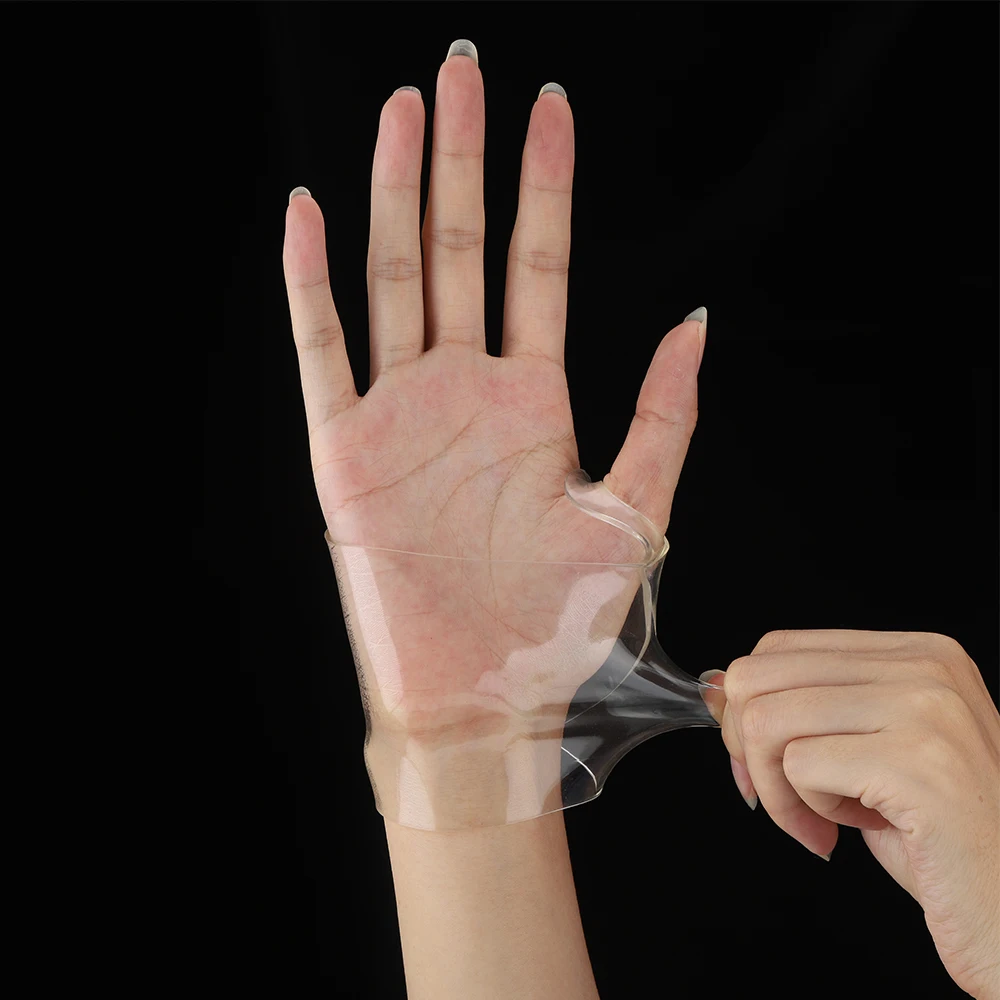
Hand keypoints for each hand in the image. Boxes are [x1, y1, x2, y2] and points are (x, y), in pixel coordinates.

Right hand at [281, 50, 705, 781]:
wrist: (486, 695)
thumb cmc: (560, 621)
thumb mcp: (635, 513)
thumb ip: (664, 417)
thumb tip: (692, 321)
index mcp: (532, 399)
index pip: (538, 264)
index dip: (544, 184)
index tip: (551, 106)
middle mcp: (463, 391)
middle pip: (461, 250)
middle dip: (462, 159)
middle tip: (459, 70)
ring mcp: (401, 414)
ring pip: (394, 279)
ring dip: (396, 195)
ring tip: (401, 113)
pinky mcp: (345, 450)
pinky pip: (323, 351)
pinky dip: (312, 285)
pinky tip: (308, 213)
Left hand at [701, 630, 999, 997]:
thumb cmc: (936, 834)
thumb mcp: (867, 747)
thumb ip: (806, 706)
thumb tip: (717, 687)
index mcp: (919, 652)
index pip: (778, 647)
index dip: (747, 707)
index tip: (762, 759)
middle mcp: (928, 668)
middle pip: (760, 677)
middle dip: (746, 747)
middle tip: (779, 795)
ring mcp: (927, 712)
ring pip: (767, 720)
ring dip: (774, 787)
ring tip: (819, 819)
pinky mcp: (919, 765)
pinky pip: (798, 766)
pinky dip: (803, 809)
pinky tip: (847, 830)